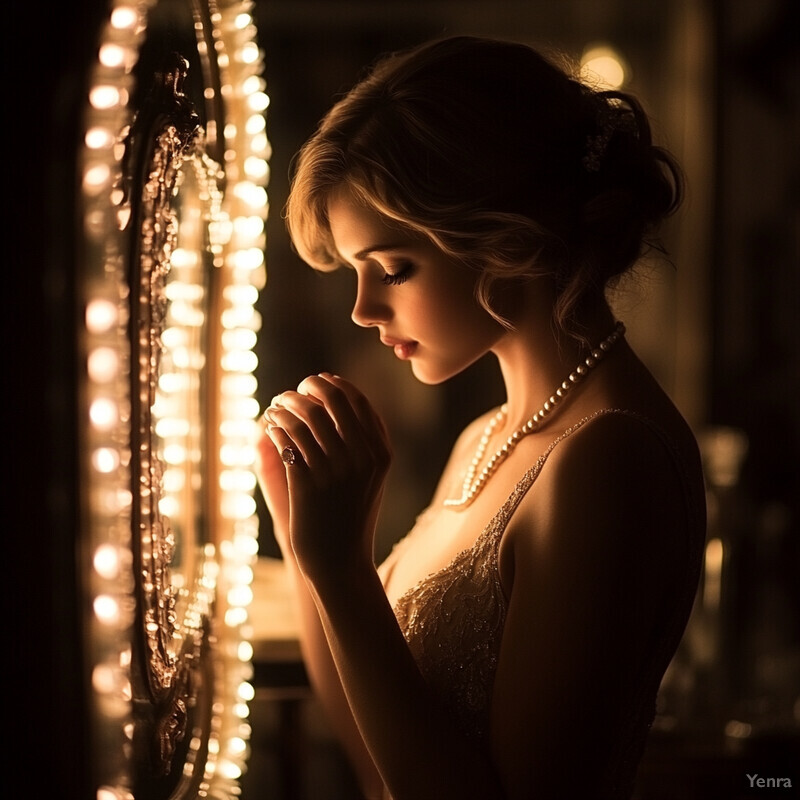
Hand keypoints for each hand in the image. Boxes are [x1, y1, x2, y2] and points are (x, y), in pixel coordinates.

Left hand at [262, 374, 391, 581]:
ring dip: (286, 405)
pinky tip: (271, 426)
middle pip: (333, 401)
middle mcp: (362, 458)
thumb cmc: (352, 517)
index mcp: (381, 453)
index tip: (319, 381)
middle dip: (310, 387)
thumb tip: (339, 398)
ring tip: (276, 408)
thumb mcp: (371, 478)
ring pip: (306, 417)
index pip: (359, 401)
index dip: (336, 385)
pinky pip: (288, 439)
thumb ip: (365, 442)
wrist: (341, 561)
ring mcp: (335, 471)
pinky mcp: (308, 484)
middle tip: (294, 391)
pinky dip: (276, 425)